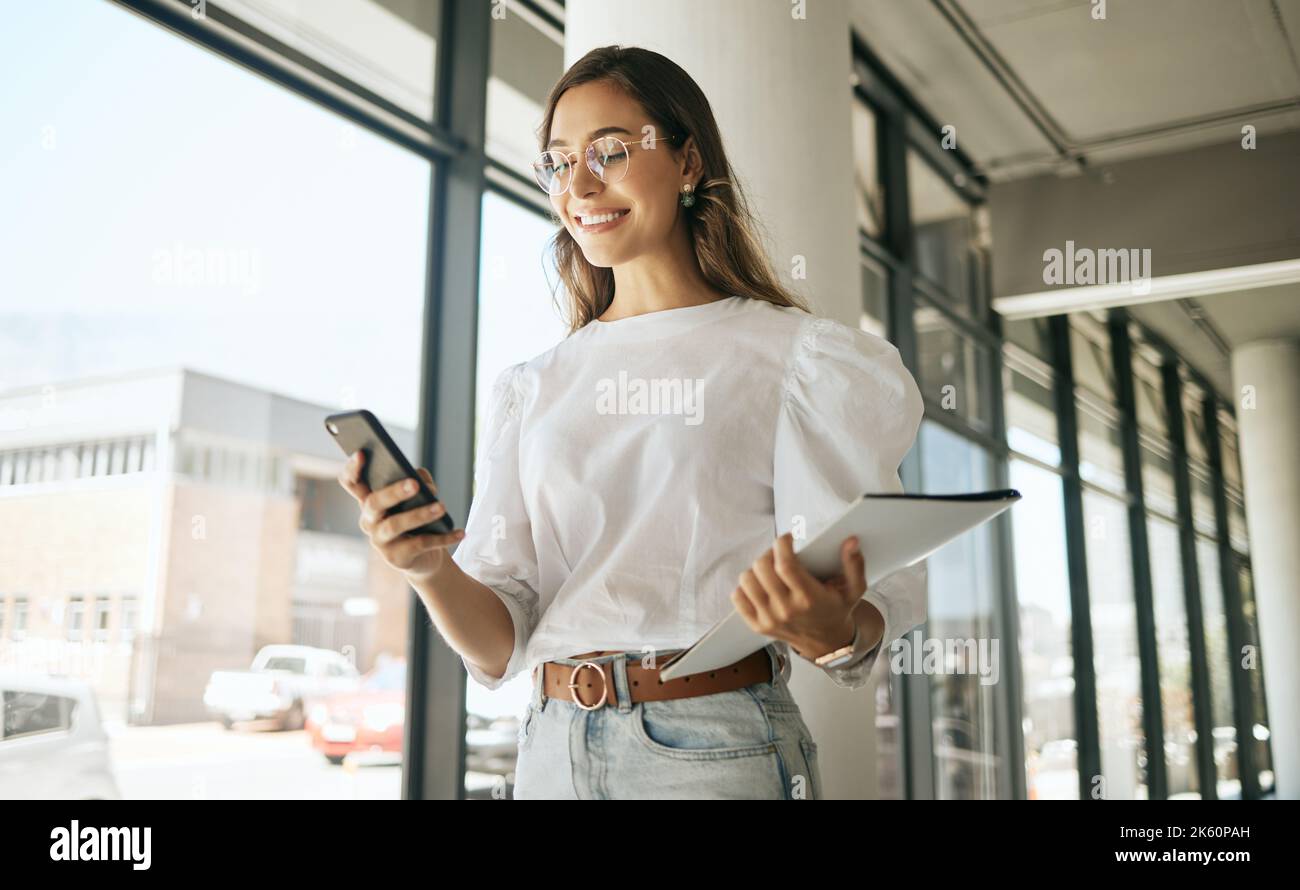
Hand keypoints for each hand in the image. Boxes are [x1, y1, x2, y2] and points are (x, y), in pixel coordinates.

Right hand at [336, 450, 464, 581]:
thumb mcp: (420, 498)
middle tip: (414, 484)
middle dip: (393, 492)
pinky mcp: (396, 558)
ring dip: (419, 515)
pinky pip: (419, 545)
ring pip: (394, 525)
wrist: (425, 558)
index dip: (351, 468)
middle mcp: (369, 520)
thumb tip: (422, 481)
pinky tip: (460, 532)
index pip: (351, 482)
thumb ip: (420, 482)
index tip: (361, 453)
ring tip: (441, 507)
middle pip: (373, 502)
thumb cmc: (418, 521)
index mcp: (370, 501)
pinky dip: (443, 538)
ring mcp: (380, 541)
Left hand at [731, 533, 866, 660]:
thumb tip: (851, 542)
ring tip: (770, 569)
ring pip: (747, 580)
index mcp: (809, 598)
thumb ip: (854, 565)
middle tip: (779, 554)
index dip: (782, 545)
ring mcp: (770, 619)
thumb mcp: (854, 589)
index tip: (787, 538)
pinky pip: (738, 598)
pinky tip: (760, 584)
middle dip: (769, 553)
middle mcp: (787, 610)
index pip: (785, 565)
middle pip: (762, 569)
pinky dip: (745, 587)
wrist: (826, 642)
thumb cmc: (836, 609)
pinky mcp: (757, 625)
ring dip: (756, 569)